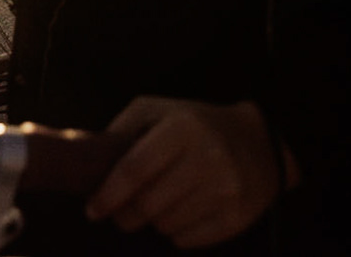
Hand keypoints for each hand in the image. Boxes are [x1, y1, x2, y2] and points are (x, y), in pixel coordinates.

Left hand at [86, 96, 295, 249]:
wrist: (259, 144)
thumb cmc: (196, 125)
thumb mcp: (157, 111)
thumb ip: (121, 131)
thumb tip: (91, 163)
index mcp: (183, 128)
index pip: (135, 170)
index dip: (108, 194)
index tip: (92, 209)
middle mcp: (208, 158)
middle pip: (147, 205)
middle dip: (124, 213)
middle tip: (120, 211)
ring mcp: (226, 190)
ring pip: (164, 225)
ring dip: (152, 220)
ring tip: (160, 201)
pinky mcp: (237, 218)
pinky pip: (186, 240)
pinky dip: (175, 231)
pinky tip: (182, 210)